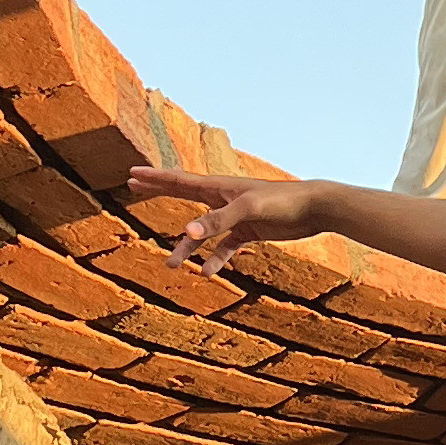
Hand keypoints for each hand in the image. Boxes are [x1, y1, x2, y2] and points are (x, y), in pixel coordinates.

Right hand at [132, 167, 320, 263]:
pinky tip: (209, 273)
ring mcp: (234, 216)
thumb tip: (186, 234)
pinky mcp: (248, 231)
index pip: (179, 181)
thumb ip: (217, 221)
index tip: (132, 172)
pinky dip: (216, 259)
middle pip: (183, 195)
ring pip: (202, 232)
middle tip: (134, 186)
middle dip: (159, 191)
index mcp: (219, 187)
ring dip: (187, 248)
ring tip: (171, 265)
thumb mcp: (247, 210)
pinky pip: (225, 247)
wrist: (313, 209)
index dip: (155, 177)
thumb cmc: (281, 201)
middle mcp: (223, 199)